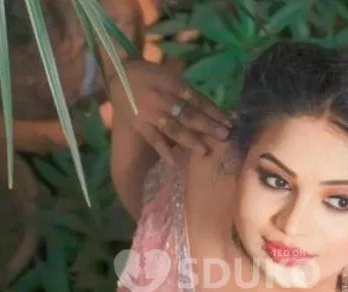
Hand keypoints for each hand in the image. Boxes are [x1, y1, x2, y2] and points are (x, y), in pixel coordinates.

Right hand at [109, 58, 232, 162]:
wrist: (117, 75)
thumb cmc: (150, 76)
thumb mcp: (169, 76)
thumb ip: (187, 92)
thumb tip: (212, 110)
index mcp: (172, 83)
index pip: (197, 100)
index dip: (214, 111)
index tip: (230, 122)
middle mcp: (162, 98)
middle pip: (188, 114)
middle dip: (207, 126)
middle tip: (225, 136)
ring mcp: (149, 112)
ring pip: (172, 128)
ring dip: (189, 140)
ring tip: (204, 152)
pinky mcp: (138, 124)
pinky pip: (152, 139)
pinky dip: (163, 150)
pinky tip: (174, 162)